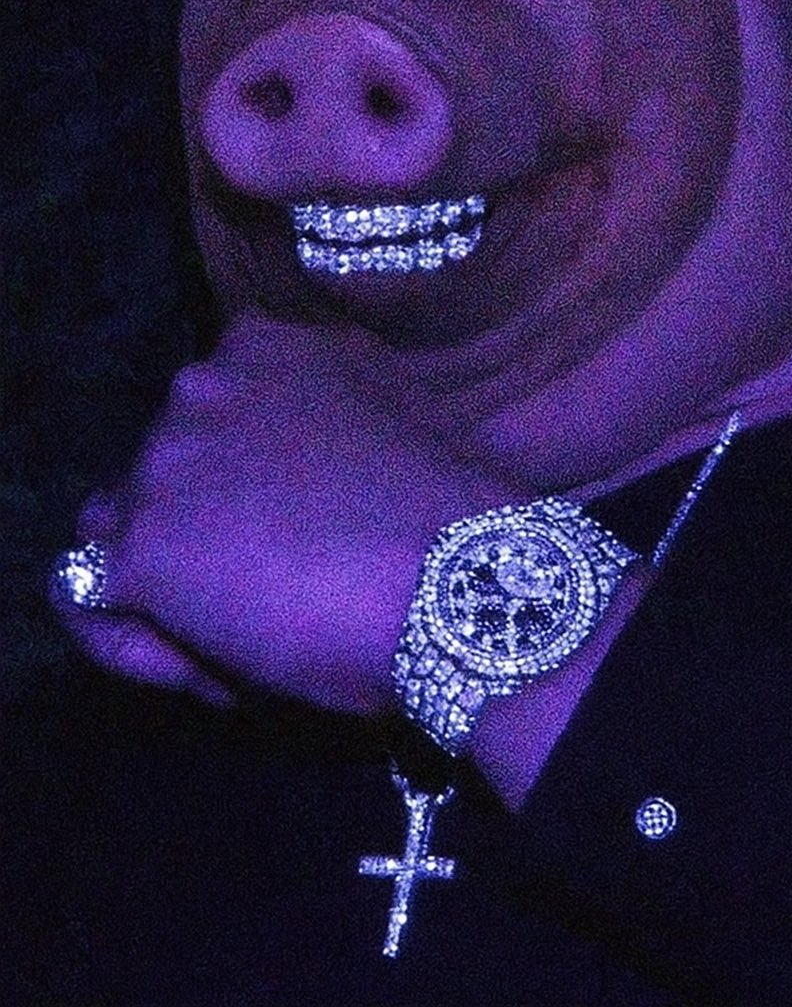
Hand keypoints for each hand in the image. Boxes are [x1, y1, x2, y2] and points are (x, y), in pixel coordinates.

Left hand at [54, 311, 516, 712]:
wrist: (462, 581)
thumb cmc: (449, 513)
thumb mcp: (384, 412)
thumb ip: (318, 410)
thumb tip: (288, 454)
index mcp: (260, 345)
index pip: (205, 415)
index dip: (237, 485)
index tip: (291, 532)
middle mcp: (199, 385)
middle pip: (160, 473)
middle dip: (202, 535)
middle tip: (277, 594)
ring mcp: (163, 462)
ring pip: (119, 534)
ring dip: (169, 587)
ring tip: (250, 641)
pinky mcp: (140, 546)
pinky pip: (99, 606)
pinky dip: (155, 650)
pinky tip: (233, 677)